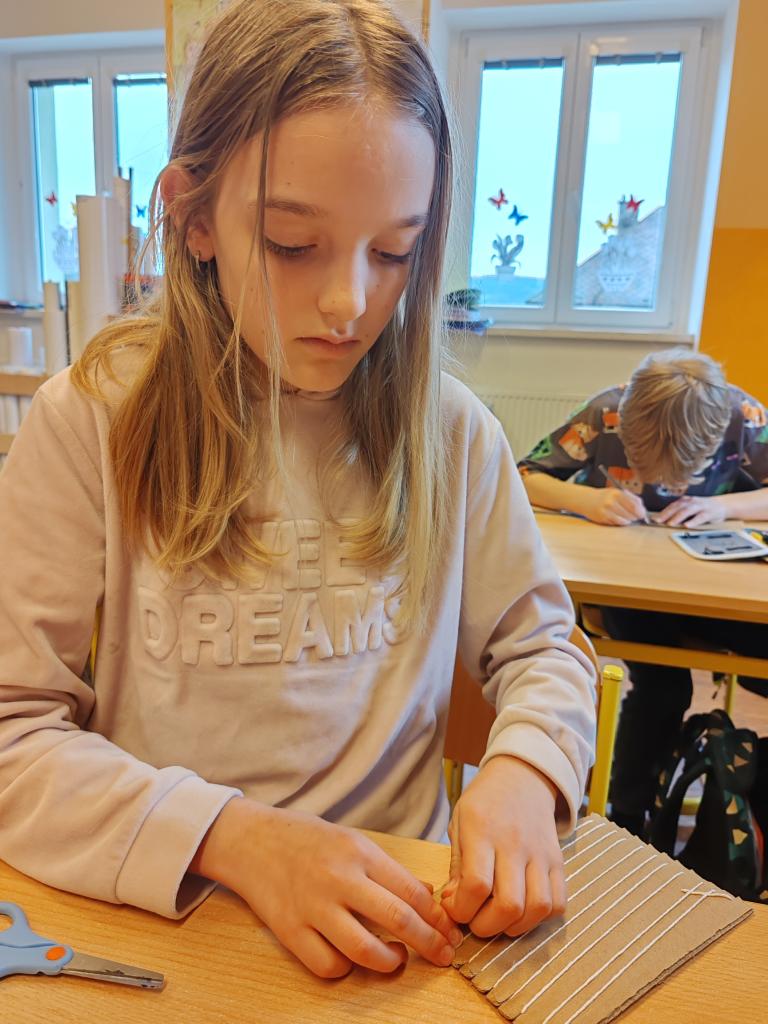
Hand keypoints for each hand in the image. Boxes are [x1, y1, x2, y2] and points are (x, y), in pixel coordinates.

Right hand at [190, 798, 461, 977]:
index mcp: (358, 851)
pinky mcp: (290, 930)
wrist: (252, 840)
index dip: (436, 915)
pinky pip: (327, 965)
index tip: (448, 928)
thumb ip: (387, 868)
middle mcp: (338, 878)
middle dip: (429, 943)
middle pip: (398, 919)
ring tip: (397, 958)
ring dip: (389, 962)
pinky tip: (352, 959)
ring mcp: (313, 906)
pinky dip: (346, 969)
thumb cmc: (305, 838)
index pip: (411, 890)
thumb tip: (425, 896)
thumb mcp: (351, 839)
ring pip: (364, 950)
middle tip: (443, 954)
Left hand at [440, 756, 565, 937]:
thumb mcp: (459, 823)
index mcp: (482, 831)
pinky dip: (541, 917)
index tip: (455, 908)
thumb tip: (455, 905)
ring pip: (538, 907)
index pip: (476, 884)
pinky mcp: (558, 861)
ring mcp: (540, 853)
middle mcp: (514, 843)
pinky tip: (523, 910)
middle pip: (509, 904)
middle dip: (487, 927)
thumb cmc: (484, 803)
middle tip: (475, 921)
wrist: (522, 778)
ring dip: (516, 926)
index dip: (462, 910)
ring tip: (499, 918)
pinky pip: (558, 902)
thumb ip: (457, 866)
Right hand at [584, 487, 646, 525]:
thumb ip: (631, 498)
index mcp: (617, 494)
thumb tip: (642, 508)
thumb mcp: (617, 492)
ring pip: (624, 521)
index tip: (643, 514)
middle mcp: (611, 502)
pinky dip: (620, 522)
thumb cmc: (604, 496)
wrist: (586, 500)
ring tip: (625, 516)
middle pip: (631, 515)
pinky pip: (617, 524)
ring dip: (628, 521)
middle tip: (636, 516)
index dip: (641, 512)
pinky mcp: (603, 519)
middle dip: (635, 517)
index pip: (634, 506)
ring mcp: (606, 511)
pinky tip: (617, 518)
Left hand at [652, 495, 726, 527]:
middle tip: (659, 521)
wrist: (722, 505)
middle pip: (678, 507)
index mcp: (686, 501)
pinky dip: (694, 521)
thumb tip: (664, 520)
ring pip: (688, 510)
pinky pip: (701, 517)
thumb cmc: (703, 508)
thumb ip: (679, 512)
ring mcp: (701, 506)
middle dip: (667, 514)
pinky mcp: (709, 512)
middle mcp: (692, 502)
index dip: (663, 512)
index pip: (672, 506)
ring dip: (678, 517)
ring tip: (671, 523)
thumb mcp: (690, 507)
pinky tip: (687, 525)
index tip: (655, 519)